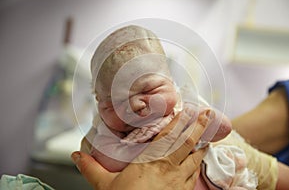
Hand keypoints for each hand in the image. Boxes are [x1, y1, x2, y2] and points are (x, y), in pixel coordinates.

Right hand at [71, 108, 209, 189]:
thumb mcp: (105, 186)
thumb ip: (91, 168)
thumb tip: (76, 155)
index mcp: (150, 161)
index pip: (168, 135)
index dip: (179, 121)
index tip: (187, 109)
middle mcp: (169, 168)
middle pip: (188, 142)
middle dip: (199, 126)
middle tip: (209, 114)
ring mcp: (180, 181)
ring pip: (195, 157)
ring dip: (201, 144)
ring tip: (207, 134)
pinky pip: (195, 173)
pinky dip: (198, 163)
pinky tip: (199, 160)